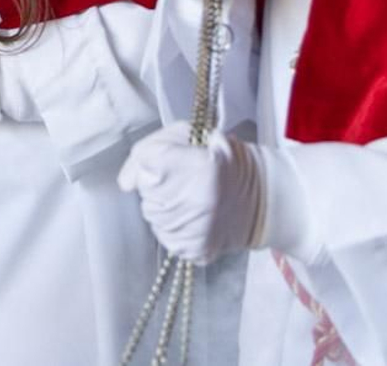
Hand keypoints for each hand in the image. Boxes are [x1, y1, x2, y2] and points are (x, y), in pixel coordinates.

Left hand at [118, 122, 264, 263]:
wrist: (262, 199)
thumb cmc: (222, 160)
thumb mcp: (191, 135)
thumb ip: (152, 147)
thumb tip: (125, 183)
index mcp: (199, 168)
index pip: (146, 160)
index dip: (152, 157)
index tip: (166, 159)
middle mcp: (196, 202)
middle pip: (146, 190)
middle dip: (157, 182)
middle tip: (181, 178)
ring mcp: (195, 230)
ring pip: (152, 214)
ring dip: (163, 203)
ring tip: (187, 196)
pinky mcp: (195, 250)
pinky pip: (164, 236)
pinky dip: (171, 225)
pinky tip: (190, 215)